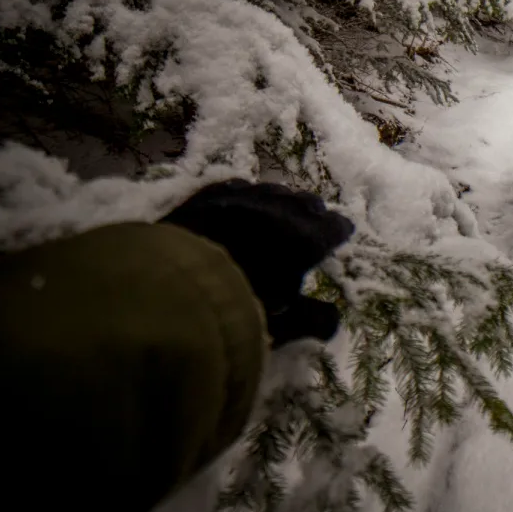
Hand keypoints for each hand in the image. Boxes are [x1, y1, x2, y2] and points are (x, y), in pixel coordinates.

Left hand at [161, 180, 353, 344]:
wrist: (173, 289)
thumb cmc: (238, 308)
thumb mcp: (283, 325)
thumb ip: (313, 320)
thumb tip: (333, 320)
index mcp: (304, 239)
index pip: (334, 226)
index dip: (338, 231)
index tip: (339, 235)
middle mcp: (279, 211)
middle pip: (306, 202)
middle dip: (312, 212)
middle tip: (311, 223)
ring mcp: (242, 198)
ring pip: (272, 190)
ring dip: (280, 201)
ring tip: (276, 212)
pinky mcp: (209, 195)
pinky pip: (236, 186)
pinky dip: (245, 194)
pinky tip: (240, 200)